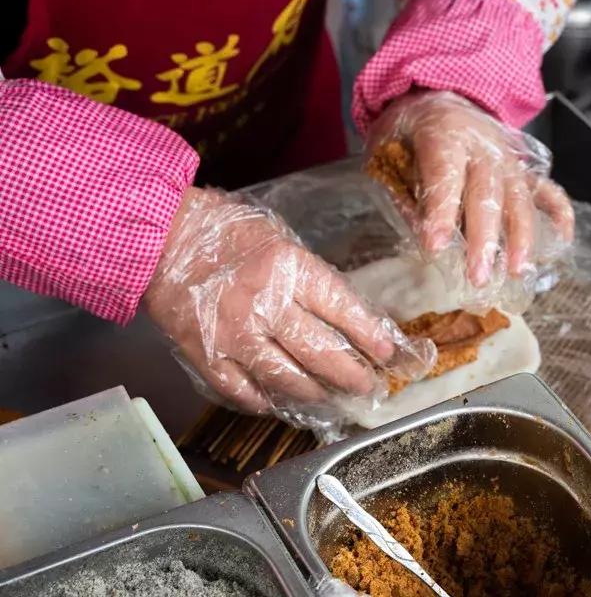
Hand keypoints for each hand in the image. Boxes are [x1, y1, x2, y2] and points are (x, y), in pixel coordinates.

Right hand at [144, 188, 433, 414]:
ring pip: (285, 379)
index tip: (386, 353)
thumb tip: (347, 317)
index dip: (368, 335)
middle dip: (350, 375)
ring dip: (313, 392)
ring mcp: (233, 334)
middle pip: (319, 353)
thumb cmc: (226, 233)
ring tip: (330, 396)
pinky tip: (278, 401)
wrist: (161, 237)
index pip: (341, 309)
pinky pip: (242, 391)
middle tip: (367, 386)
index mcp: (288, 269)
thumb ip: (310, 279)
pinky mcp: (206, 354)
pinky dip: (263, 400)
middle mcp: (264, 304)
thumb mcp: (281, 241)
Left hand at [367, 91, 574, 287]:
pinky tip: (561, 241)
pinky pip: (547, 190)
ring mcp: (508, 158)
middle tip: (478, 276)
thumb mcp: (384, 150)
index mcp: (445, 134)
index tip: (435, 246)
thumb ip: (401, 191)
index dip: (440, 211)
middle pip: (487, 194)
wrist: (436, 96)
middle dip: (484, 238)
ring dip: (521, 237)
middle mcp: (483, 146)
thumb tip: (423, 236)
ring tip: (517, 271)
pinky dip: (559, 213)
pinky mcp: (523, 169)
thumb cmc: (407, 130)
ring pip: (519, 199)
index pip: (445, 175)